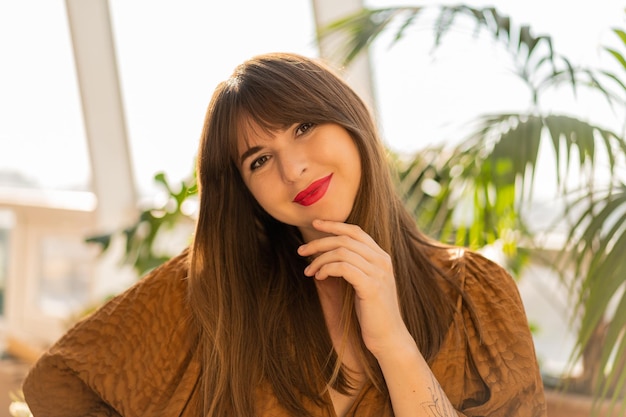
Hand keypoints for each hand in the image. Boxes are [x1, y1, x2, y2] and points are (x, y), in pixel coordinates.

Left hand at [297, 219, 411, 356]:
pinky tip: (319, 277)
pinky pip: (343, 267)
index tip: (315, 224)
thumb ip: (352, 266)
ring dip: (320, 259)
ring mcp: (378, 273)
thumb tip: (325, 254)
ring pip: (342, 252)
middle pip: (345, 239)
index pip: (356, 231)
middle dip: (319, 242)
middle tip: (301, 250)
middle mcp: (382, 260)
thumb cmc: (372, 312)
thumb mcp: (364, 284)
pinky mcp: (371, 286)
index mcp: (381, 257)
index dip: (334, 225)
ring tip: (309, 271)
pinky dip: (327, 269)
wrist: (389, 337)